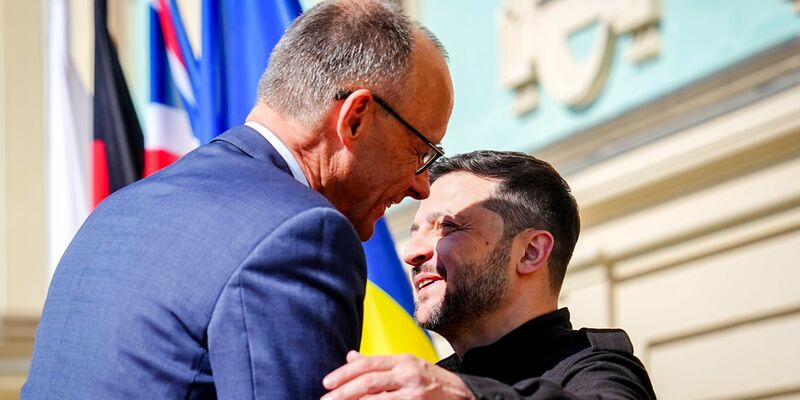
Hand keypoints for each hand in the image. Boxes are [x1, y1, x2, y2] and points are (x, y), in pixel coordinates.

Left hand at [321, 351, 474, 399]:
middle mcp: (408, 373)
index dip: (345, 373)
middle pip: (369, 381)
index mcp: (402, 360)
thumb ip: (379, 363)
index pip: (368, 364)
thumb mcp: (407, 365)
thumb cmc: (432, 381)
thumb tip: (350, 357)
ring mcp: (414, 392)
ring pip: (377, 399)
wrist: (464, 395)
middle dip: (344, 392)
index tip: (327, 382)